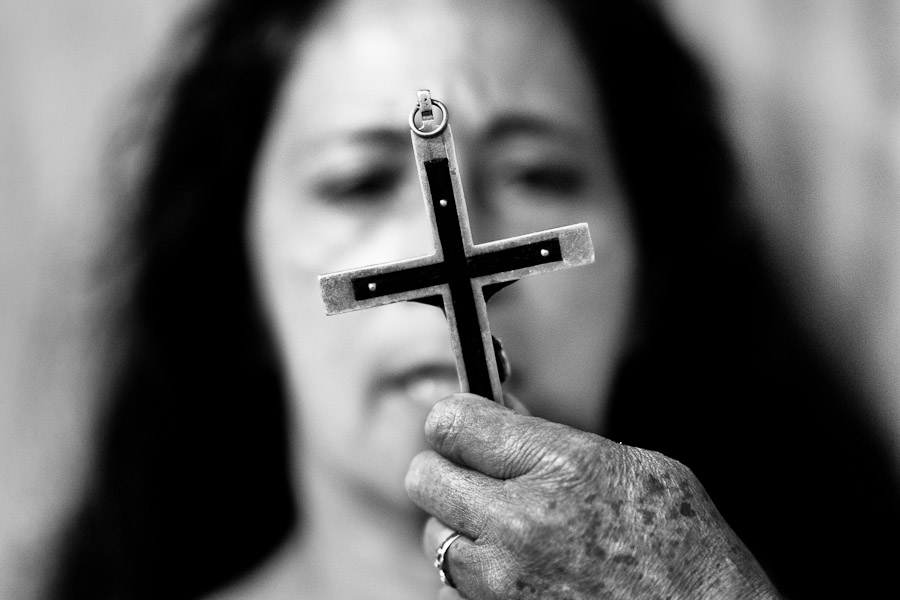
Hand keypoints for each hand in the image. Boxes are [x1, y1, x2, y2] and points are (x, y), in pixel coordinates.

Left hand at [406, 394, 779, 599]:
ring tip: (504, 529)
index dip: (454, 419)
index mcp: (559, 466)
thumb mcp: (634, 466)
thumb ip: (554, 440)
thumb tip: (499, 414)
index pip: (452, 422)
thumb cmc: (687, 547)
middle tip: (475, 474)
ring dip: (458, 527)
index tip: (463, 426)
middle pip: (423, 477)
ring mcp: (504, 580)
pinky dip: (470, 578)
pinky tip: (513, 572)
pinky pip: (450, 587)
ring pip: (433, 535)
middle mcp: (520, 522)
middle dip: (446, 470)